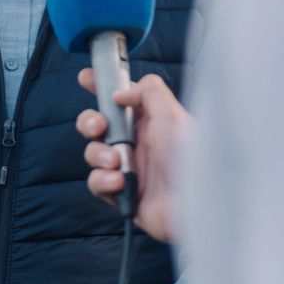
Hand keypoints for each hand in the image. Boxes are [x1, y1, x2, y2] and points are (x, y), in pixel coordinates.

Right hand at [76, 69, 188, 242]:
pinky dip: (102, 180)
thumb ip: (147, 92)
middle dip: (90, 122)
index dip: (102, 86)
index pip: (122, 98)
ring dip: (98, 153)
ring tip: (116, 161)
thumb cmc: (191, 159)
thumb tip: (120, 95)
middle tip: (99, 126)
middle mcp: (138, 142)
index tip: (85, 78)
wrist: (197, 205)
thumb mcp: (173, 114)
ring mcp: (129, 168)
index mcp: (151, 121)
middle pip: (98, 124)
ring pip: (93, 152)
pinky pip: (97, 182)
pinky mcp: (122, 193)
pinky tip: (119, 181)